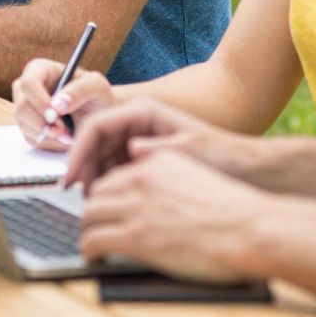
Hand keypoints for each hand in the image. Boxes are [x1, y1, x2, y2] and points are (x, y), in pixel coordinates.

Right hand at [12, 58, 114, 150]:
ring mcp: (26, 108)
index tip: (55, 115)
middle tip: (64, 132)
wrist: (99, 116)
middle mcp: (28, 88)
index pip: (28, 83)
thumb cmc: (98, 96)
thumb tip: (57, 104)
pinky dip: (49, 143)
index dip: (38, 101)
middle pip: (22, 107)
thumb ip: (81, 90)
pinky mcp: (29, 126)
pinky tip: (64, 138)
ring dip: (47, 135)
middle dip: (43, 123)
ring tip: (70, 135)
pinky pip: (31, 138)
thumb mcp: (97, 86)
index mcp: (41, 70)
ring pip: (24, 125)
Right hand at [62, 96, 251, 187]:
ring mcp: (138, 139)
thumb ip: (158, 151)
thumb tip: (130, 151)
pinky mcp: (142, 157)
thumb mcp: (189, 151)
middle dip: (83, 168)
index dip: (78, 151)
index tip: (70, 177)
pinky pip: (115, 168)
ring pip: (102, 157)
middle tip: (78, 196)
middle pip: (94, 142)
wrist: (246, 170)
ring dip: (94, 177)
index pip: (96, 126)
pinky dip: (109, 184)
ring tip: (94, 203)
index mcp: (143, 112)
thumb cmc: (221, 156)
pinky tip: (110, 203)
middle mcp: (136, 123)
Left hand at [81, 147, 270, 285]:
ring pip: (89, 215)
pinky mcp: (135, 235)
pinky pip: (94, 240)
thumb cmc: (235, 211)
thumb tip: (151, 183)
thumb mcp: (196, 176)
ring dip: (86, 230)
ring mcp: (136, 207)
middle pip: (97, 193)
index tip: (104, 208)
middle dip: (91, 211)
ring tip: (90, 244)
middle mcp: (141, 179)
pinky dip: (87, 249)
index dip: (106, 194)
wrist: (250, 229)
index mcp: (156, 163)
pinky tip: (92, 257)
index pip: (115, 175)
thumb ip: (168, 175)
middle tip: (93, 227)